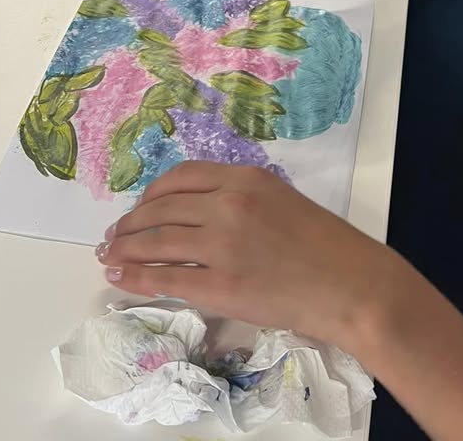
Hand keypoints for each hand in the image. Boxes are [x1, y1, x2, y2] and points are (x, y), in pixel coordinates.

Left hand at [98, 161, 390, 347]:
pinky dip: (136, 278)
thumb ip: (241, 201)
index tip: (141, 207)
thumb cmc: (325, 246)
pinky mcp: (219, 286)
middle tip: (115, 234)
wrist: (351, 284)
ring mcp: (221, 245)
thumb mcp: (281, 201)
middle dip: (131, 223)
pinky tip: (121, 278)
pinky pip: (165, 278)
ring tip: (111, 255)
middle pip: (161, 208)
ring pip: (156, 241)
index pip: (182, 177)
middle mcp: (228, 204)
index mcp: (245, 178)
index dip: (152, 193)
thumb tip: (199, 216)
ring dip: (126, 248)